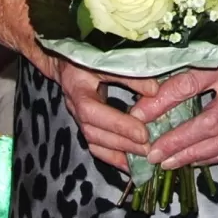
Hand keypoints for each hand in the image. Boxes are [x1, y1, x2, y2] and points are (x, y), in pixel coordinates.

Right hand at [38, 57, 157, 171]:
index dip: (117, 124)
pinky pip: (95, 144)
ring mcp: (77, 116)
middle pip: (94, 132)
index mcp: (77, 88)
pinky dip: (111, 156)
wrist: (63, 57)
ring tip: (142, 160)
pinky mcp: (83, 123)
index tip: (142, 133)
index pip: (93, 111)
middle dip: (122, 143)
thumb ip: (129, 74)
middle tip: (148, 149)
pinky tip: (129, 165)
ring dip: (117, 153)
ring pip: (93, 141)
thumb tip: (155, 90)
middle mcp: (74, 106)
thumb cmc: (87, 53)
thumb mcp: (106, 58)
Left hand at [115, 67, 217, 170]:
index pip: (189, 85)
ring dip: (196, 155)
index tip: (137, 116)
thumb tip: (143, 98)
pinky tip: (198, 160)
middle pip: (210, 122)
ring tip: (171, 163)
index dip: (161, 102)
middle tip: (153, 154)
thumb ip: (177, 71)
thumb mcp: (204, 51)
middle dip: (178, 142)